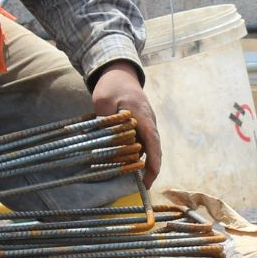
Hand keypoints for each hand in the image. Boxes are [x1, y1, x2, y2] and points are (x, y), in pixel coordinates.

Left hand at [91, 61, 160, 186]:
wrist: (120, 72)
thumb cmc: (112, 85)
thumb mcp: (103, 100)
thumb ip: (105, 120)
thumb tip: (106, 141)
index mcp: (143, 116)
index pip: (152, 142)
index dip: (153, 162)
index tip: (150, 178)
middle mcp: (149, 122)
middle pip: (153, 149)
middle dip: (150, 168)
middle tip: (142, 185)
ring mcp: (146, 124)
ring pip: (146, 147)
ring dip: (141, 162)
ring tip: (131, 178)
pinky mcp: (140, 126)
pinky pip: (140, 143)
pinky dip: (134, 153)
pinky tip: (123, 162)